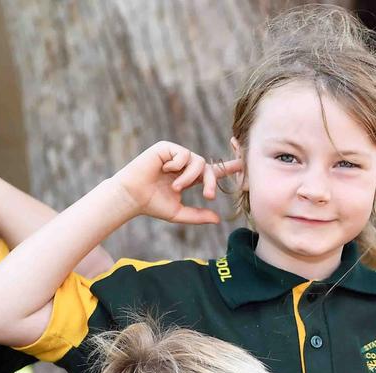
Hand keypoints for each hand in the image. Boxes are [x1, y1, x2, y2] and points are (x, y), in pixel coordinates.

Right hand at [111, 142, 241, 224]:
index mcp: (189, 178)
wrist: (132, 197)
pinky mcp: (166, 148)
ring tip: (176, 187)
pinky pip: (184, 154)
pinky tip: (164, 170)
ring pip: (198, 161)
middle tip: (208, 196)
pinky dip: (177, 165)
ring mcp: (176, 155)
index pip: (212, 171)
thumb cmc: (152, 205)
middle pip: (208, 168)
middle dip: (212, 182)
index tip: (243, 164)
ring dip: (190, 177)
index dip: (228, 168)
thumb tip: (218, 220)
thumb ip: (198, 216)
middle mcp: (184, 165)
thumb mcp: (179, 213)